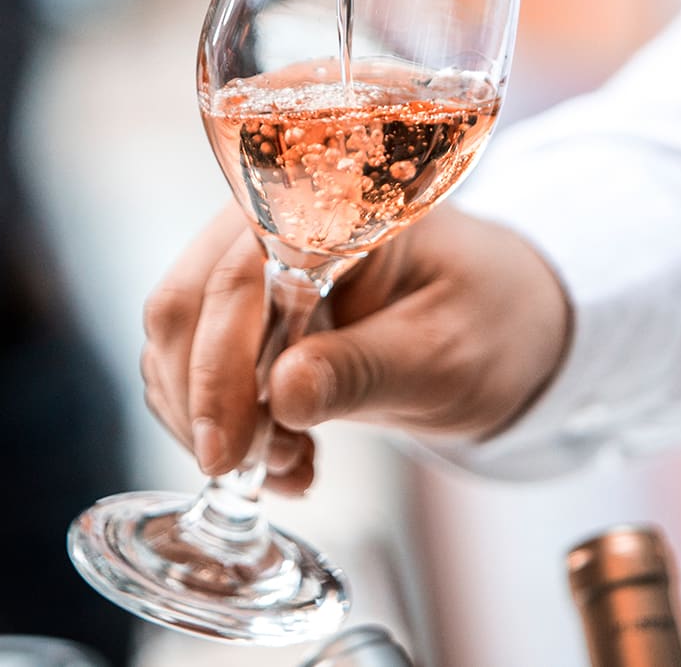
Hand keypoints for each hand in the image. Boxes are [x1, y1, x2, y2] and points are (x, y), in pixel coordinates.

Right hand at [140, 204, 569, 493]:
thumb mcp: (444, 356)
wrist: (503, 319)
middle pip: (186, 304)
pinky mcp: (243, 309)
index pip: (235, 278)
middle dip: (207, 402)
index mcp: (329, 209)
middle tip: (258, 471)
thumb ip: (365, 371)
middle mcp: (273, 220)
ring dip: (211, 418)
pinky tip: (281, 457)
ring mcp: (251, 263)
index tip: (227, 452)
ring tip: (289, 465)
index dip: (218, 368)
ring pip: (178, 339)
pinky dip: (221, 421)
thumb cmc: (487, 320)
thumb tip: (281, 396)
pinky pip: (195, 362)